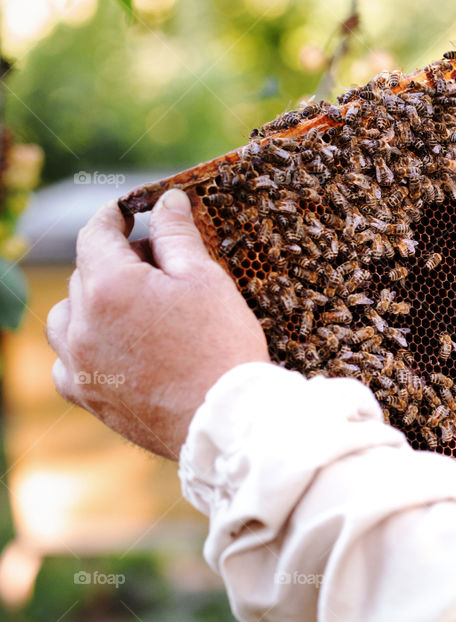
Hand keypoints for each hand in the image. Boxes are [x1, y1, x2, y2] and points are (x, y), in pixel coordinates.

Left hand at [47, 189, 269, 459]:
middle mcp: (83, 324)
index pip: (95, 233)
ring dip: (89, 303)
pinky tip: (111, 348)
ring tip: (129, 307)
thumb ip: (176, 235)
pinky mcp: (88, 398)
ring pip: (64, 317)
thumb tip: (166, 201)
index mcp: (110, 286)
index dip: (113, 216)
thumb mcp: (205, 279)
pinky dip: (81, 348)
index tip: (130, 210)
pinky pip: (66, 363)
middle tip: (158, 265)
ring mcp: (80, 364)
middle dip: (116, 261)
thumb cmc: (221, 346)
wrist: (225, 420)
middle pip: (86, 274)